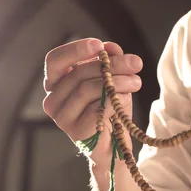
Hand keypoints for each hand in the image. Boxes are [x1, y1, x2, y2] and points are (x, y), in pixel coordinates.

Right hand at [43, 38, 142, 167]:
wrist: (115, 145)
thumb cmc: (109, 110)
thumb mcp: (111, 81)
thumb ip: (108, 62)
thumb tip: (110, 47)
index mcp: (56, 84)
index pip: (55, 61)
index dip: (75, 50)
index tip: (99, 45)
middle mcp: (53, 100)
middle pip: (78, 73)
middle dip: (111, 65)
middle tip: (135, 62)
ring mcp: (62, 118)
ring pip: (86, 89)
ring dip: (117, 82)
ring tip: (137, 82)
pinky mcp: (76, 132)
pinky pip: (95, 110)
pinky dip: (114, 101)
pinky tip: (127, 98)